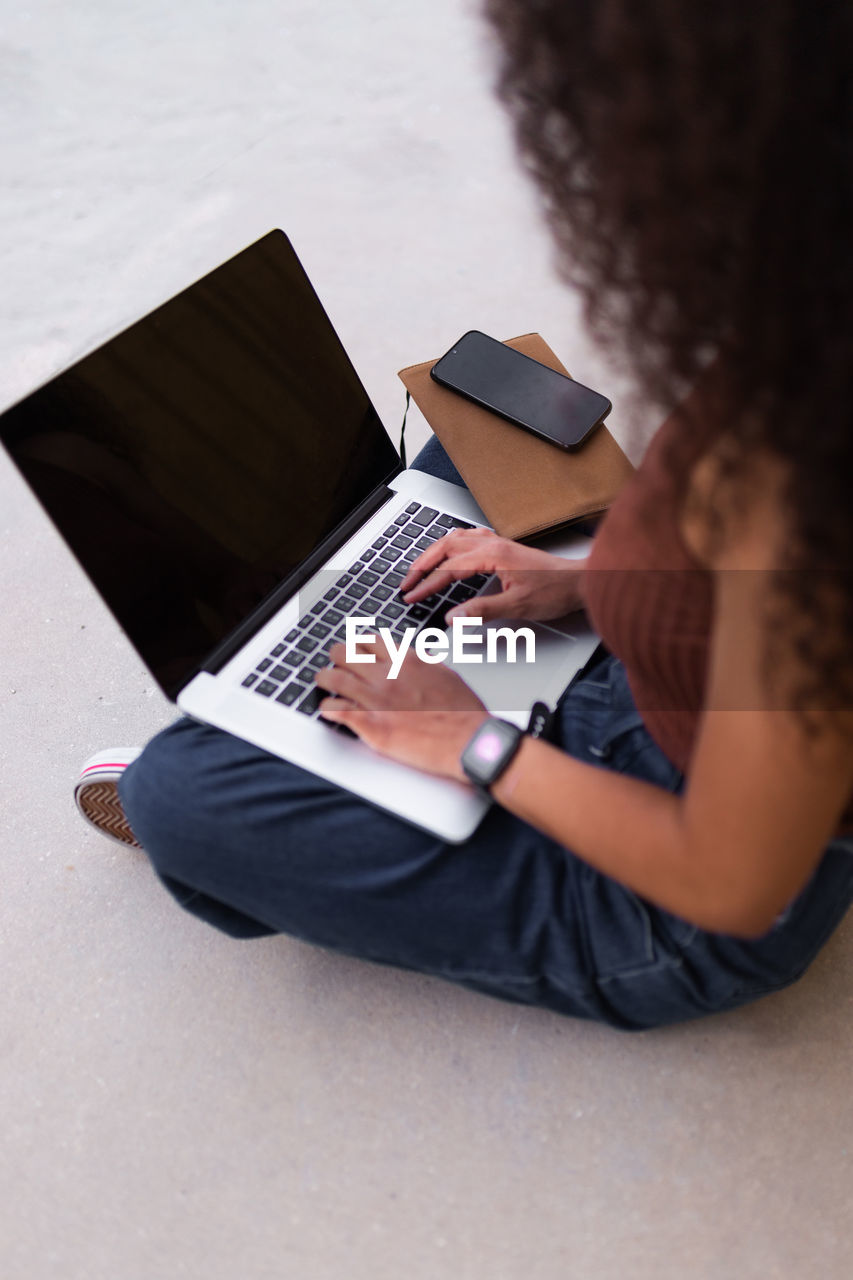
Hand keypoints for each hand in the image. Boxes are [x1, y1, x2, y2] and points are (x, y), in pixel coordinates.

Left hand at [316, 640, 487, 779]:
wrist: (469, 741)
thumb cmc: (463, 713)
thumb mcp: (446, 675)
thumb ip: (425, 663)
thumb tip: (416, 657)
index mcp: (407, 660)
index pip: (369, 641)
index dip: (356, 644)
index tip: (352, 650)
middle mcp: (388, 676)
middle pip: (345, 655)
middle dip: (335, 658)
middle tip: (333, 665)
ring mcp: (378, 700)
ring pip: (334, 679)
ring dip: (324, 680)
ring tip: (322, 683)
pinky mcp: (372, 726)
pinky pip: (337, 711)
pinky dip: (327, 709)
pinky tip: (327, 710)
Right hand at [401, 527, 586, 622]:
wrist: (579, 582)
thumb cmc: (555, 591)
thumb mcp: (517, 606)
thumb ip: (481, 611)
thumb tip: (453, 618)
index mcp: (493, 555)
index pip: (449, 569)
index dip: (427, 584)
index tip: (412, 596)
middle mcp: (493, 544)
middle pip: (445, 547)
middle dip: (422, 565)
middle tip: (407, 583)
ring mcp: (498, 543)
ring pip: (455, 539)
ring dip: (434, 552)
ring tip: (420, 568)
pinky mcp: (504, 547)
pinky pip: (469, 537)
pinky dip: (452, 544)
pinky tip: (450, 550)